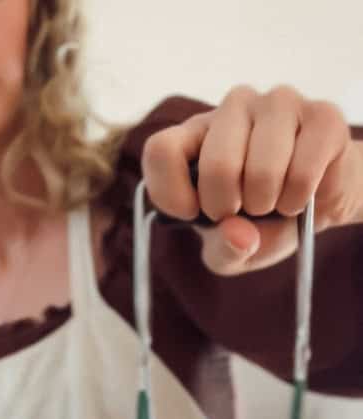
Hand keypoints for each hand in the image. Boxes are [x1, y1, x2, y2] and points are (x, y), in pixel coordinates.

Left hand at [142, 85, 362, 274]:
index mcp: (197, 134)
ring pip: (262, 169)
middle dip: (230, 207)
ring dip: (269, 203)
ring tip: (275, 201)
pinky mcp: (321, 115)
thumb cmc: (265, 220)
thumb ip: (224, 250)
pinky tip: (300, 195)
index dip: (172, 193)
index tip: (194, 214)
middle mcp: (234, 108)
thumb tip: (238, 234)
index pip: (160, 150)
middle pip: (216, 165)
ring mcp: (278, 104)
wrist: (320, 203)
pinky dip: (299, 199)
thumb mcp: (231, 251)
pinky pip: (303, 171)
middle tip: (244, 210)